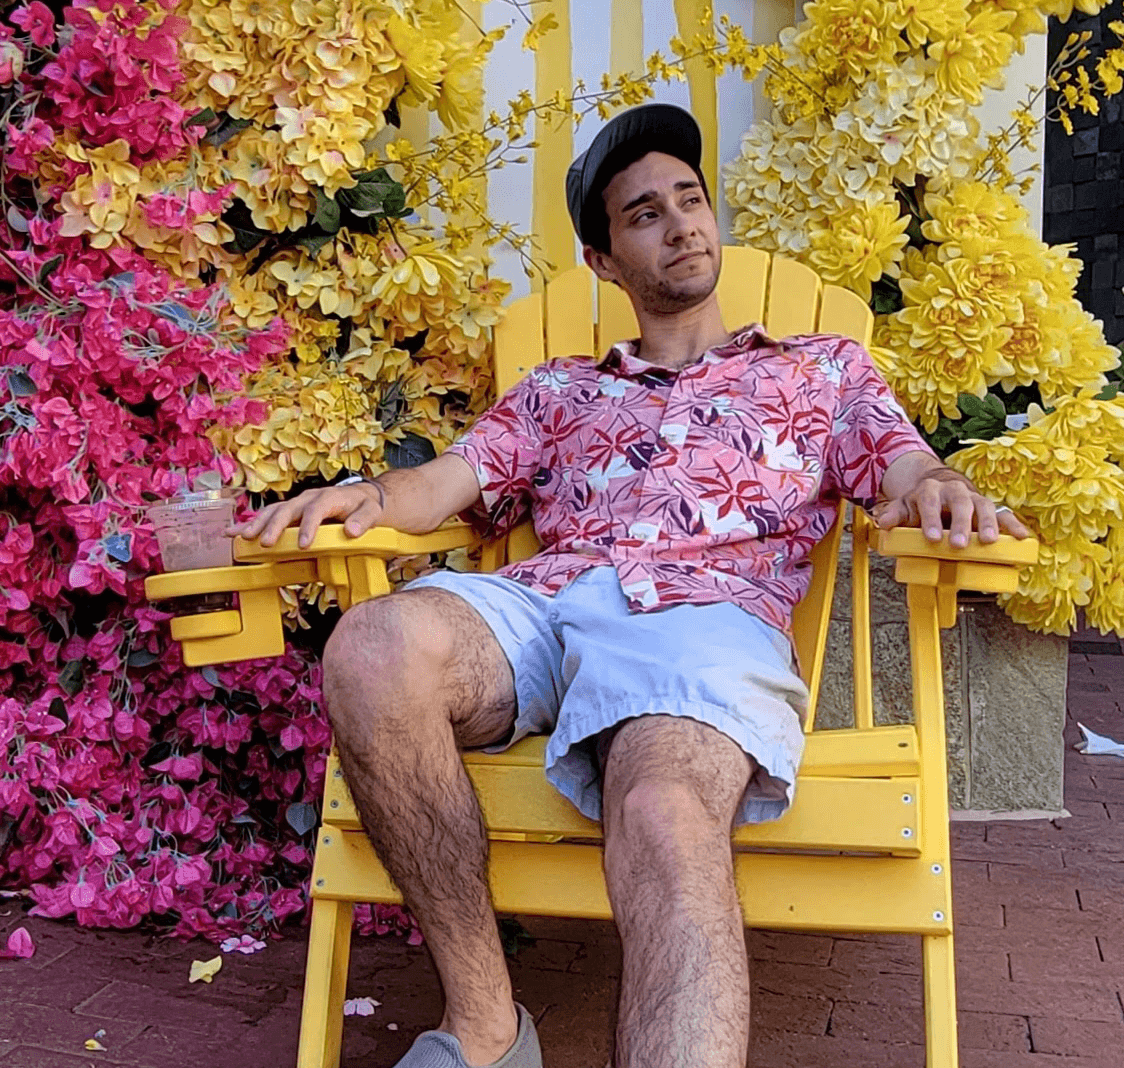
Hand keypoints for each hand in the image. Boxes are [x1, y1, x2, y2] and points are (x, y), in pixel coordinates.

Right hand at [227, 482, 385, 548]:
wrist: (362, 497)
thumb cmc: (365, 506)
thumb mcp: (372, 511)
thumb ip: (364, 520)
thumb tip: (352, 530)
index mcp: (329, 497)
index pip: (316, 509)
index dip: (308, 526)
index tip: (303, 544)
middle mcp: (309, 498)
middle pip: (288, 509)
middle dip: (276, 526)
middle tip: (267, 542)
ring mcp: (297, 504)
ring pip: (273, 511)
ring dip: (258, 524)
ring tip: (243, 537)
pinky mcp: (290, 512)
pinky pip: (268, 516)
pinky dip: (251, 524)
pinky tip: (233, 533)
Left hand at [873, 469, 1029, 547]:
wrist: (940, 488)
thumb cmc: (921, 504)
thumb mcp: (904, 507)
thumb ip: (894, 514)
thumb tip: (885, 522)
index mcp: (930, 490)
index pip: (929, 502)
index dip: (931, 519)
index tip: (932, 538)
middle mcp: (954, 491)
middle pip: (960, 503)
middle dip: (961, 524)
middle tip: (959, 544)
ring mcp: (974, 498)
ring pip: (984, 507)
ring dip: (988, 524)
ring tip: (990, 542)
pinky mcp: (990, 508)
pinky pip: (1004, 514)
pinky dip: (1013, 525)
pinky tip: (1022, 537)